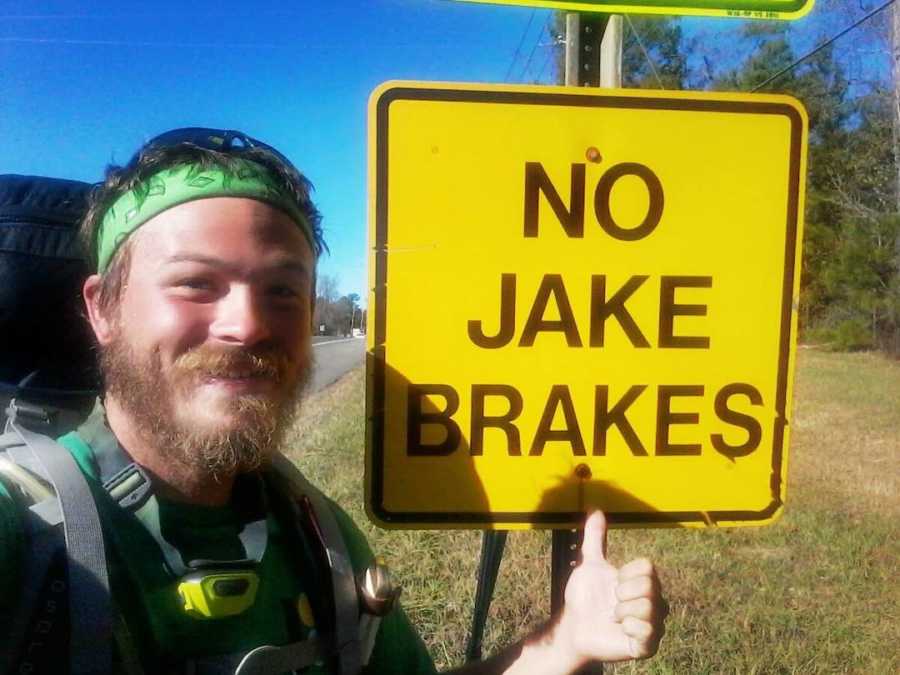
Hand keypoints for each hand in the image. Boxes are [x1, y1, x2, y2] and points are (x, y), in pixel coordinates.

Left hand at [555, 511, 667, 666]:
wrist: (573, 626)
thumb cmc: (583, 596)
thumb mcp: (588, 564)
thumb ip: (594, 538)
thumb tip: (596, 511)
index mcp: (642, 582)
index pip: (648, 567)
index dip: (626, 573)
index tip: (613, 582)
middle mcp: (652, 602)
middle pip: (650, 586)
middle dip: (622, 593)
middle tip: (611, 601)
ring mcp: (652, 624)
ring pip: (650, 609)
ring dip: (622, 611)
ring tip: (612, 616)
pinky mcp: (646, 646)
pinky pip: (649, 634)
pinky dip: (629, 629)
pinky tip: (619, 630)